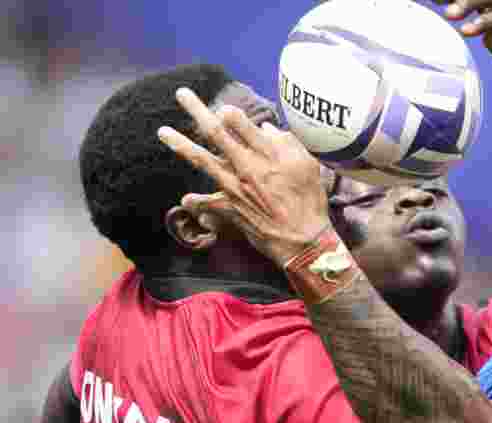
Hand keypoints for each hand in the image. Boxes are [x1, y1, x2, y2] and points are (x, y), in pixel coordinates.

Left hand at [156, 87, 331, 266]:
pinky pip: (206, 203)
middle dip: (196, 111)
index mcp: (268, 154)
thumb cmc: (309, 201)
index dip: (230, 113)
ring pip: (202, 160)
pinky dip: (196, 202)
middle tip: (181, 94)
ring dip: (180, 144)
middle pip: (216, 133)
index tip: (223, 108)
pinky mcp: (230, 208)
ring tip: (163, 131)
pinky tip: (186, 200)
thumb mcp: (308, 166)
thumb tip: (266, 129)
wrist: (302, 239)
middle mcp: (247, 166)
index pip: (242, 124)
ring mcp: (235, 187)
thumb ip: (287, 143)